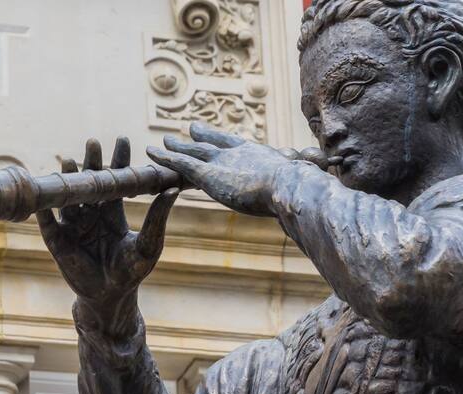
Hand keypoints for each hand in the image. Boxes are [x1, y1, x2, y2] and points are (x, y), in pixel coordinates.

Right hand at [37, 137, 179, 304]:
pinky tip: (42, 196)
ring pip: (69, 198)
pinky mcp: (58, 242)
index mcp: (112, 212)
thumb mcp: (149, 242)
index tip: (122, 139)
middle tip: (93, 143)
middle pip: (90, 182)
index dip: (118, 160)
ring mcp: (73, 226)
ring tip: (70, 159)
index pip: (116, 180)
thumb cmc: (132, 271)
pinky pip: (49, 224)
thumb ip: (158, 217)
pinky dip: (44, 211)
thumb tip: (173, 190)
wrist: (111, 297)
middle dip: (91, 162)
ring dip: (69, 179)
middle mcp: (91, 214)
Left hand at [147, 122, 334, 215]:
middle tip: (191, 129)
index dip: (225, 142)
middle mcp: (236, 154)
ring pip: (192, 151)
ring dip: (176, 147)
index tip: (222, 136)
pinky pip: (179, 162)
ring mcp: (221, 162)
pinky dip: (164, 156)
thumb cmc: (299, 191)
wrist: (290, 186)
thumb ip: (295, 189)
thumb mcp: (297, 187)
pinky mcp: (206, 173)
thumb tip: (313, 195)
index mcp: (257, 156)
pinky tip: (150, 151)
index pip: (236, 147)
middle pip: (212, 144)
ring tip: (162, 142)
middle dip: (201, 138)